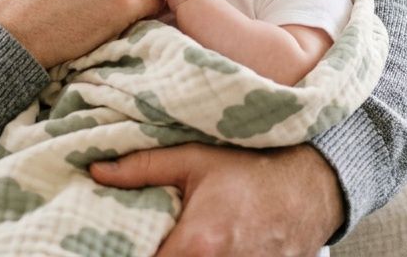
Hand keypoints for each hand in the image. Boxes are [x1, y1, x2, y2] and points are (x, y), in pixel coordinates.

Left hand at [90, 144, 342, 255]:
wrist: (312, 183)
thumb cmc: (252, 168)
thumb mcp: (193, 159)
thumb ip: (141, 168)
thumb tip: (95, 171)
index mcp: (197, 245)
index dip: (129, 254)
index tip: (122, 244)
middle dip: (156, 256)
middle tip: (147, 240)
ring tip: (179, 243)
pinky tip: (200, 249)